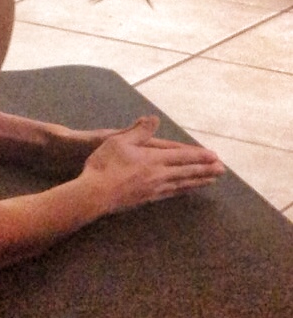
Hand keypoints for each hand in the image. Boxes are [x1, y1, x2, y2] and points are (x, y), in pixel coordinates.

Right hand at [81, 116, 226, 213]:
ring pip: (183, 184)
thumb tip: (155, 118)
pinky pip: (172, 193)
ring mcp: (155, 188)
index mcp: (154, 158)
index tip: (215, 156)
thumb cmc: (105, 165)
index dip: (199, 156)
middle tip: (222, 170)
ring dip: (199, 181)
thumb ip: (139, 131)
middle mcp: (159, 174)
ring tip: (211, 181)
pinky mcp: (148, 198)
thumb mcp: (119, 141)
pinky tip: (186, 190)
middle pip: (188, 171)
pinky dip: (184, 190)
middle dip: (206, 170)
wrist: (95, 194)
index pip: (182, 156)